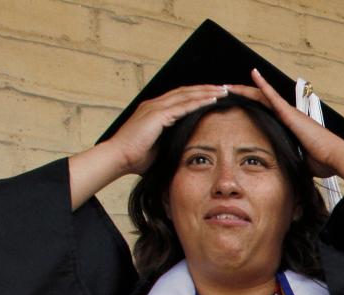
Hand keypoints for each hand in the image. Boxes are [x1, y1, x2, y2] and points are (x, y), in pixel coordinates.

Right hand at [68, 84, 228, 208]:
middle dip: (206, 89)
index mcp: (154, 110)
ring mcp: (155, 108)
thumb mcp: (158, 147)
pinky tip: (212, 99)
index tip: (214, 95)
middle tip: (224, 88)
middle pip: (185, 91)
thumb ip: (171, 143)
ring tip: (223, 90)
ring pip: (186, 95)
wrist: (119, 158)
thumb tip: (186, 151)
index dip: (197, 94)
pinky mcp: (157, 115)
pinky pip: (183, 106)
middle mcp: (154, 105)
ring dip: (206, 92)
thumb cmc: (136, 158)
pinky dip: (199, 101)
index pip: (180, 97)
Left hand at [238, 69, 343, 192]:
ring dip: (243, 89)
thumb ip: (289, 160)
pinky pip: (273, 95)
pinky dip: (262, 83)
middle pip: (259, 100)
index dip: (248, 106)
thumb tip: (285, 172)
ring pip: (261, 95)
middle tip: (223, 92)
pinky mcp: (289, 112)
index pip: (264, 111)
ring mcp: (288, 112)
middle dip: (241, 95)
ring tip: (227, 86)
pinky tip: (253, 73)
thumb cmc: (322, 161)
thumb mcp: (299, 161)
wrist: (333, 157)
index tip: (234, 105)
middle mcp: (287, 115)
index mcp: (287, 126)